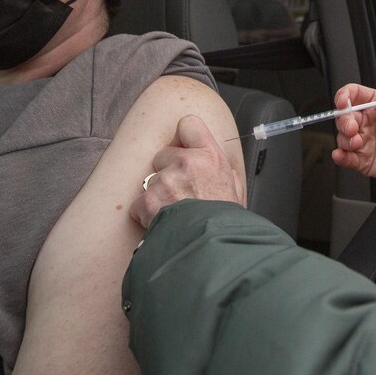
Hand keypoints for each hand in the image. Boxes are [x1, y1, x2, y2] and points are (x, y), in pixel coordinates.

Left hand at [130, 115, 245, 228]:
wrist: (214, 250)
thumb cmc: (226, 224)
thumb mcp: (236, 191)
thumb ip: (225, 173)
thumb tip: (219, 169)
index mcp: (211, 157)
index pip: (187, 124)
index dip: (182, 139)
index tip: (182, 150)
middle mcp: (187, 162)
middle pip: (162, 154)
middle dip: (167, 172)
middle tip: (180, 193)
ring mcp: (166, 181)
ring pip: (151, 181)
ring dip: (158, 196)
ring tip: (174, 213)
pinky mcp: (148, 200)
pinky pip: (139, 203)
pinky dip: (146, 215)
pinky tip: (163, 224)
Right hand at [331, 84, 375, 186]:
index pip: (355, 95)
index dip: (345, 96)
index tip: (344, 102)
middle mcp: (368, 122)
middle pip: (344, 116)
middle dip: (344, 121)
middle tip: (352, 128)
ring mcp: (364, 141)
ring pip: (343, 137)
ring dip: (344, 139)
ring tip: (356, 143)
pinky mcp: (363, 160)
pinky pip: (346, 158)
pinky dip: (340, 157)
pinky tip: (340, 155)